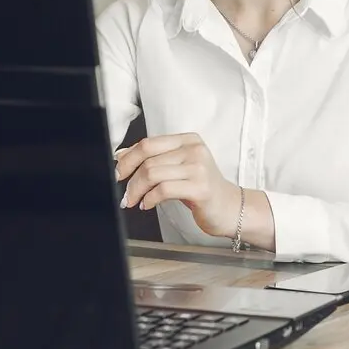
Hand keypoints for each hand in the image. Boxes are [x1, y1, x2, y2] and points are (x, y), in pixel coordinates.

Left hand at [115, 133, 240, 237]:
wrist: (229, 207)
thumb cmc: (201, 188)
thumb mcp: (178, 168)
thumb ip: (153, 159)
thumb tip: (121, 155)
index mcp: (189, 140)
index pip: (149, 143)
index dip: (128, 158)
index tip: (119, 172)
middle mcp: (195, 150)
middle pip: (148, 160)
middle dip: (130, 179)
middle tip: (126, 194)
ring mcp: (199, 168)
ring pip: (152, 174)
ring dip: (137, 191)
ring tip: (135, 201)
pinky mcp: (200, 188)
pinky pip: (163, 190)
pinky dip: (149, 199)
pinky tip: (148, 205)